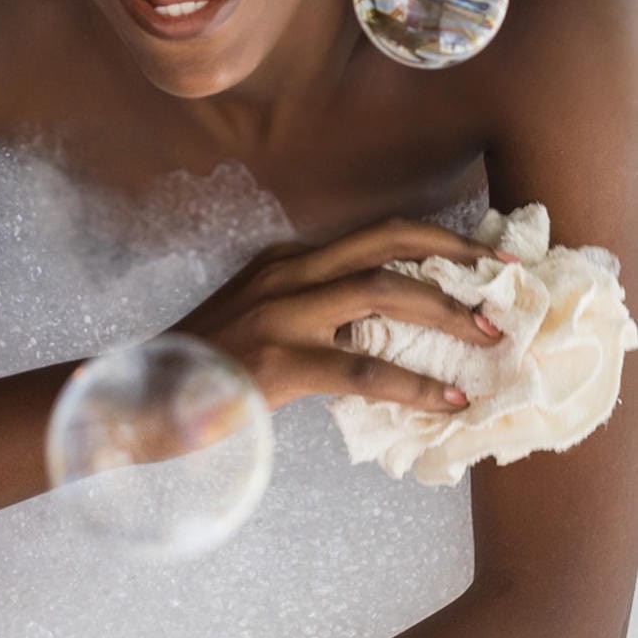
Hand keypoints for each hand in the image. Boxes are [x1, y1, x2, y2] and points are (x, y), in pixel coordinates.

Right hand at [171, 217, 505, 412]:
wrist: (136, 402)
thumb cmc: (202, 374)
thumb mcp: (259, 326)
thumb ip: (312, 319)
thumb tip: (378, 337)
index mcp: (284, 262)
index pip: (373, 235)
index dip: (434, 238)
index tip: (482, 257)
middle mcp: (286, 273)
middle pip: (386, 242)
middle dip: (452, 255)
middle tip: (502, 283)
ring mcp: (280, 313)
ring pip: (381, 291)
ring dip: (443, 310)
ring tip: (486, 337)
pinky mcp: (276, 361)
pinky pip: (361, 366)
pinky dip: (413, 382)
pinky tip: (447, 401)